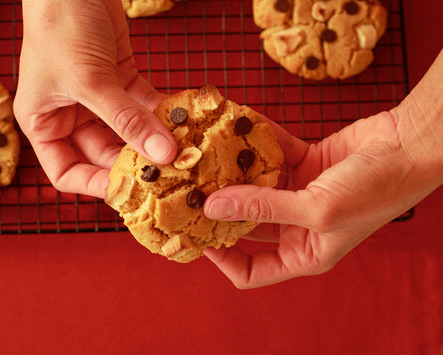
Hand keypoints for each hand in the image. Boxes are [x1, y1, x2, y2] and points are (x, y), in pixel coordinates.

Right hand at [14, 0, 175, 198]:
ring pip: (127, 132)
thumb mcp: (90, 80)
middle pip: (104, 154)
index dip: (95, 185)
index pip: (66, 172)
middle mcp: (68, 116)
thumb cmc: (59, 25)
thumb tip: (162, 154)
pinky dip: (160, 113)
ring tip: (182, 152)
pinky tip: (183, 121)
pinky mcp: (119, 80)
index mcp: (43, 123)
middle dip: (133, 163)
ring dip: (153, 140)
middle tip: (166, 175)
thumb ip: (126, 120)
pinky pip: (141, 106)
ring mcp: (96, 99)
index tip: (128, 192)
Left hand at [203, 50, 442, 288]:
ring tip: (206, 155)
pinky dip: (257, 141)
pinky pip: (272, 154)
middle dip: (221, 208)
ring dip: (234, 171)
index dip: (222, 259)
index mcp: (304, 253)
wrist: (410, 145)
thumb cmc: (377, 189)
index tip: (197, 237)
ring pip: (254, 186)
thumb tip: (214, 208)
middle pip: (246, 224)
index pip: (251, 270)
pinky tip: (238, 126)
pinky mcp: (303, 163)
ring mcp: (299, 193)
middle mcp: (298, 226)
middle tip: (191, 189)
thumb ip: (264, 208)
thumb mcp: (317, 208)